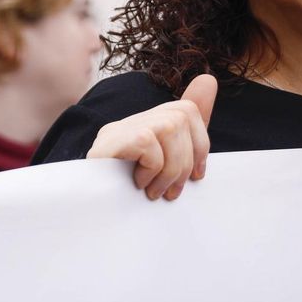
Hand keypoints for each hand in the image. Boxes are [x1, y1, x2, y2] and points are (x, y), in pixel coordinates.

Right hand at [87, 74, 217, 200]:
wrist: (91, 222)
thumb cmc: (129, 202)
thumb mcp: (167, 170)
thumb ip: (189, 135)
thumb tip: (209, 79)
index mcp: (144, 129)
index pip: (186, 110)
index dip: (201, 142)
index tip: (198, 175)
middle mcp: (129, 124)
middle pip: (181, 116)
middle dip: (187, 160)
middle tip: (173, 191)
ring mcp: (116, 131)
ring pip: (170, 127)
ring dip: (171, 168)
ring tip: (156, 192)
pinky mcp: (108, 142)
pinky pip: (148, 141)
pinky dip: (151, 168)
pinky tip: (138, 185)